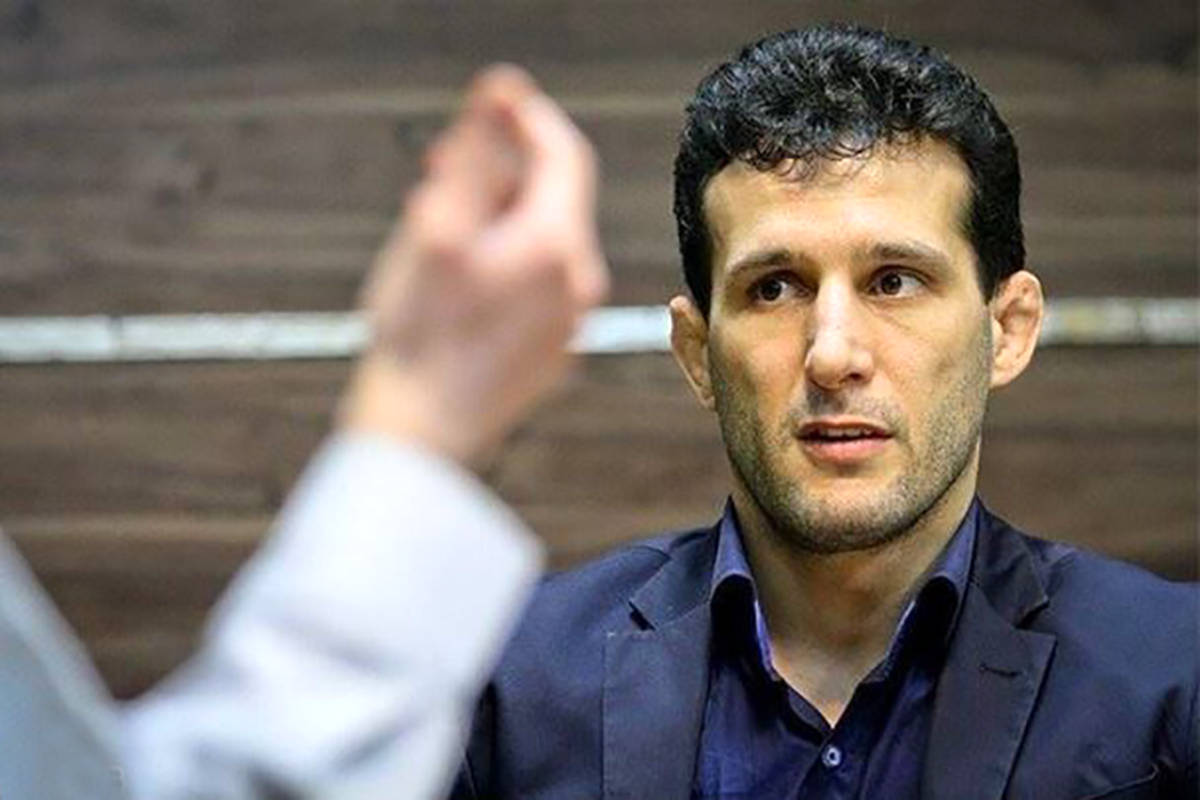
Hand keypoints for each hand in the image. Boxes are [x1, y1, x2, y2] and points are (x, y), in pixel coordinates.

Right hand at [340, 65, 608, 465]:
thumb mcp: (436, 228)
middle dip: (500, 175)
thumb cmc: (417, 336)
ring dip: (497, 222)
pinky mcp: (553, 354)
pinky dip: (504, 266)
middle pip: (551, 201)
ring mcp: (570, 325)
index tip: (490, 108)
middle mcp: (579, 285)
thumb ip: (476, 152)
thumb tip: (504, 88)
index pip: (563, 155)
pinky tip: (457, 279)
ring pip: (541, 245)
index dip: (526, 120)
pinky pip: (538, 288)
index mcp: (557, 247)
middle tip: (442, 167)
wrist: (419, 437)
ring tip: (440, 228)